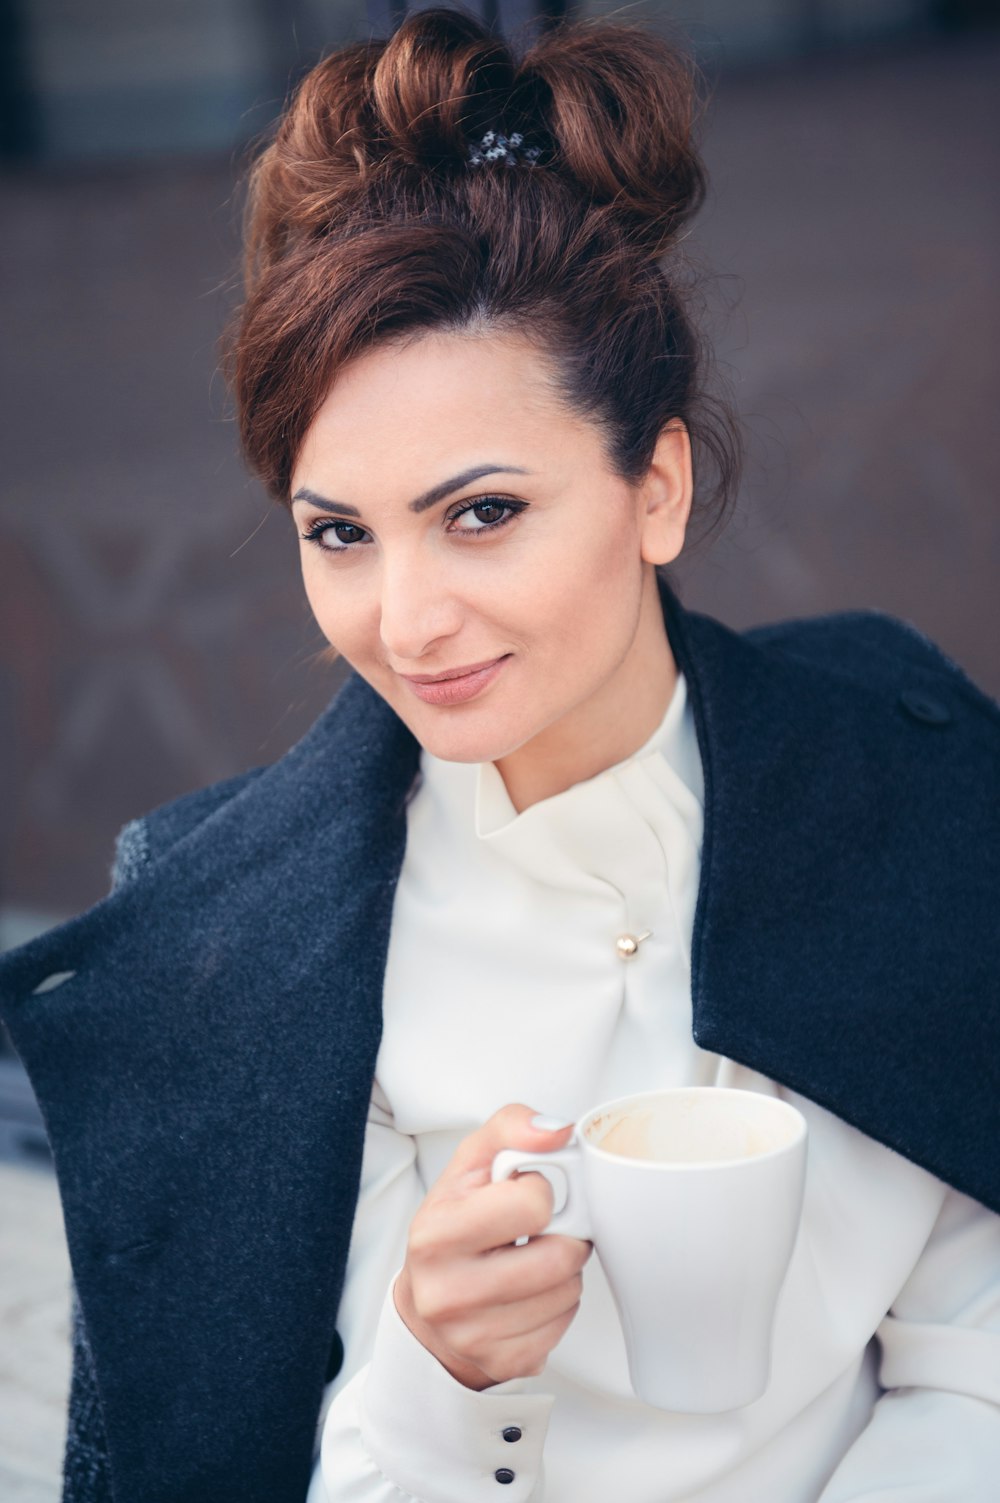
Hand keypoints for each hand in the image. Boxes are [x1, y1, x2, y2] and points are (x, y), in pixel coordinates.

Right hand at [393, 1104, 591, 1389]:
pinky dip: (557, 1305)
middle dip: (561, 1236)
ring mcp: (475, 1335)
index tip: (520, 1197)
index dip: (538, 1192)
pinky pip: (565, 1324)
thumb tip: (558, 1130)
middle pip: (561, 1256)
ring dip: (562, 1271)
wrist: (428, 1308)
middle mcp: (448, 1292)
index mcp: (436, 1234)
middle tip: (538, 1232)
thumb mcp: (470, 1164)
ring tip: (530, 1261)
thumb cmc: (454, 1227)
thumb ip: (511, 1128)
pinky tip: (528, 1294)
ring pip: (569, 1291)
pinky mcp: (504, 1364)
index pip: (533, 1203)